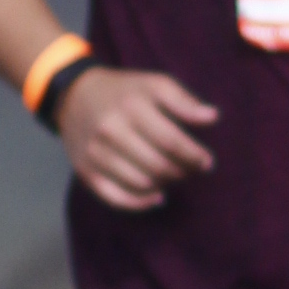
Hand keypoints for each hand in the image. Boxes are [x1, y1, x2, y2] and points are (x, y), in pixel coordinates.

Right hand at [58, 66, 216, 211]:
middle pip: (158, 165)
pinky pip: (117, 198)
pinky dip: (141, 203)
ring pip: (141, 183)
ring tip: (174, 175)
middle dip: (183, 172)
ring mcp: (95, 153)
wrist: (75, 96)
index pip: (171, 141)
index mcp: (131, 107)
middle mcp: (110, 130)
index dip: (194, 156)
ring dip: (166, 184)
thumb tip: (213, 117)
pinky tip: (158, 196)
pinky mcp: (86, 172)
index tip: (207, 162)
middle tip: (192, 170)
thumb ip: (184, 101)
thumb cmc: (126, 93)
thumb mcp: (155, 85)